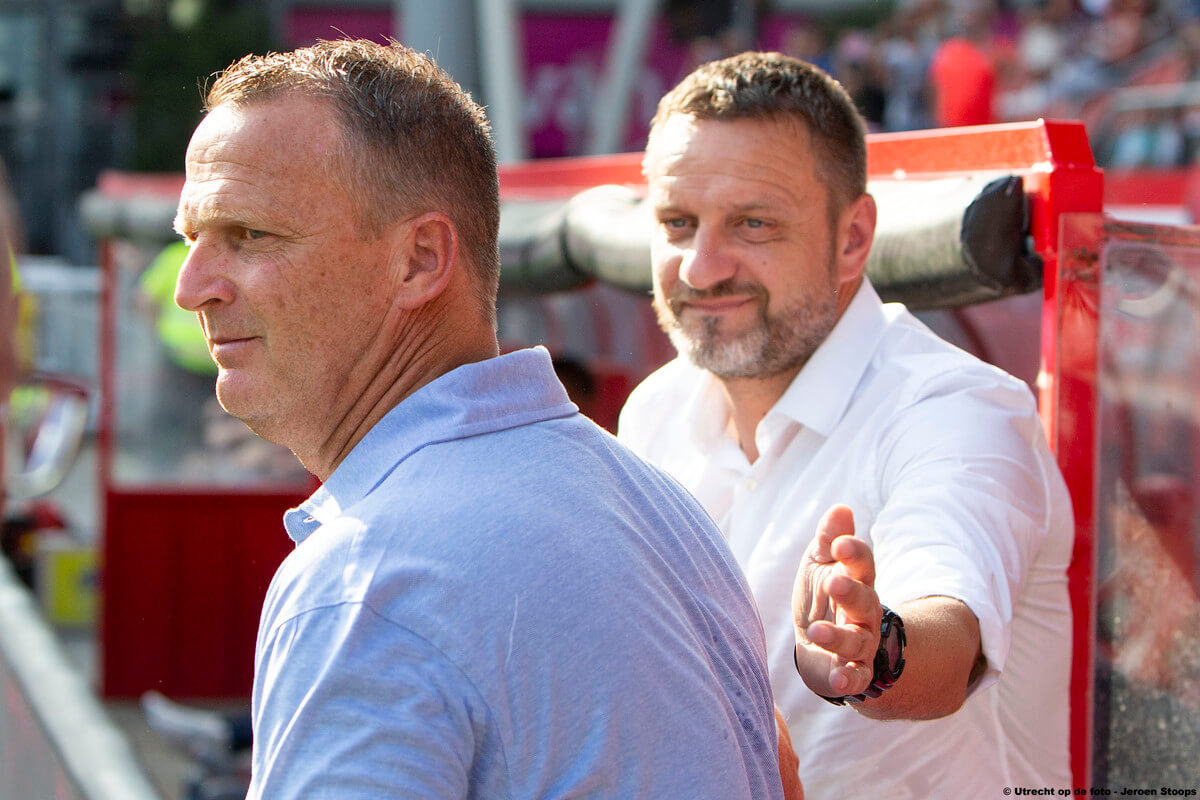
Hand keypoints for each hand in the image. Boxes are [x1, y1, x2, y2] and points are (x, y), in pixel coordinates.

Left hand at [791, 504, 881, 698]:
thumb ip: (828, 539)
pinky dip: (849, 680)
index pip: (862, 564)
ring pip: (856, 641)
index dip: (854, 552)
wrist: (818, 643)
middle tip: (833, 583)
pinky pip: (856, 678)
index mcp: (856, 581)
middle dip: (851, 592)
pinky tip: (839, 680)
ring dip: (838, 636)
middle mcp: (864, 612)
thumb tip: (841, 507)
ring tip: (816, 629)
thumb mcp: (820, 564)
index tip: (840, 543)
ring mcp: (861, 643)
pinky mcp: (853, 672)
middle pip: (865, 601)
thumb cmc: (822, 597)